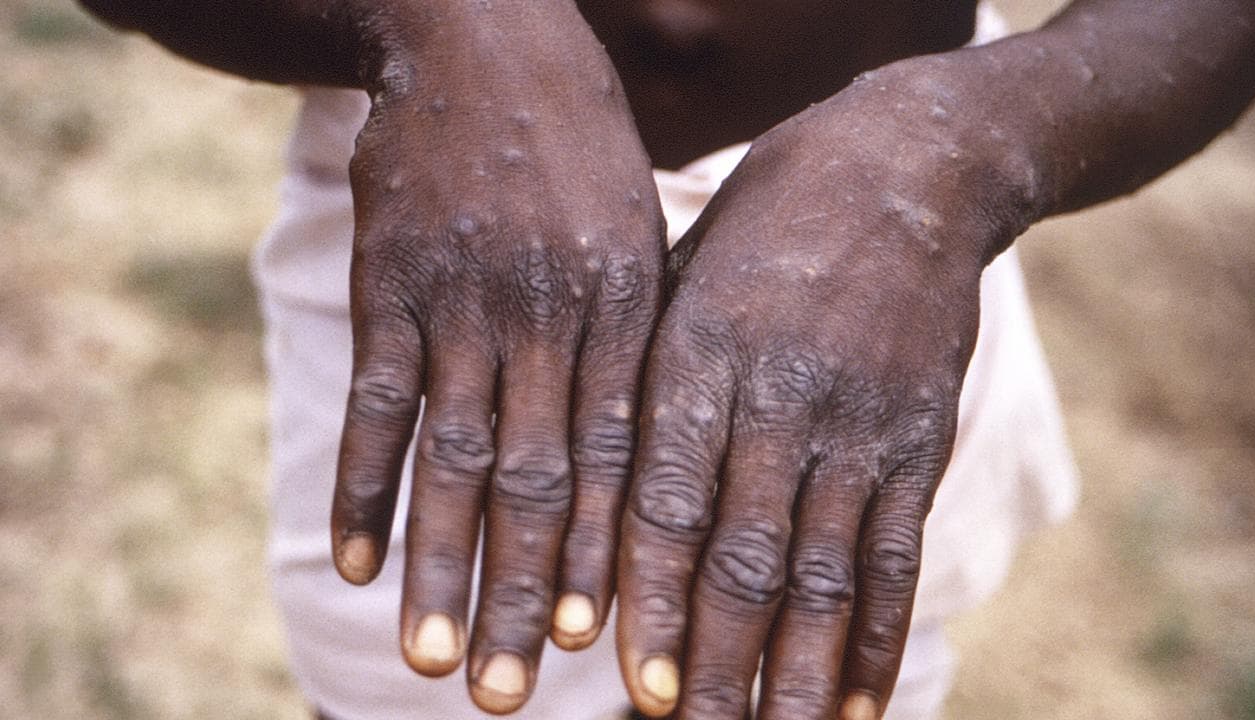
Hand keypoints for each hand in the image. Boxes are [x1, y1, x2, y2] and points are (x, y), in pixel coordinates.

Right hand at [327, 4, 663, 712]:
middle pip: (538, 480)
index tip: (601, 648)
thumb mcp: (640, 235)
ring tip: (433, 660)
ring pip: (452, 457)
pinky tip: (353, 562)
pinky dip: (362, 485)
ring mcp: (463, 301)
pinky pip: (375, 401)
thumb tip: (648, 464)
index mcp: (626, 310)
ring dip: (440, 566)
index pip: (619, 458)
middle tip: (513, 695)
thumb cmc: (581, 153)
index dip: (608, 558)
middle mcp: (548, 316)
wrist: (487, 42)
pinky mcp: (390, 284)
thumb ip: (640, 343)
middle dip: (525, 593)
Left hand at [616, 58, 1032, 718]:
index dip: (650, 603)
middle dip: (713, 667)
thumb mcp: (679, 277)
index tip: (632, 688)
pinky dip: (880, 641)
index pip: (666, 503)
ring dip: (794, 677)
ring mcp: (858, 423)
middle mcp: (779, 398)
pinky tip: (859, 708)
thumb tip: (589, 508)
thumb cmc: (761, 228)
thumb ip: (642, 383)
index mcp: (699, 356)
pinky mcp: (919, 438)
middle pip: (743, 559)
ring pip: (823, 576)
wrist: (905, 168)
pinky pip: (898, 557)